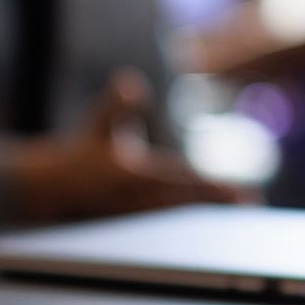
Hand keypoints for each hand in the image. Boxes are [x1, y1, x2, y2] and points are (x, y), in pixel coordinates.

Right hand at [18, 68, 243, 219]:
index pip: (177, 180)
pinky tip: (215, 209)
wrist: (54, 191)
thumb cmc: (82, 153)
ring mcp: (138, 214)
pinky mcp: (138, 221)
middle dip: (216, 199)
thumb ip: (116, 104)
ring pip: (180, 211)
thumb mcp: (98, 122)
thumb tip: (130, 83)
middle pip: (185, 200)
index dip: (207, 185)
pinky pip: (172, 217)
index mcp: (131, 177)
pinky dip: (194, 212)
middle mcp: (137, 199)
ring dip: (210, 207)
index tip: (234, 188)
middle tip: (250, 200)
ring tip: (243, 203)